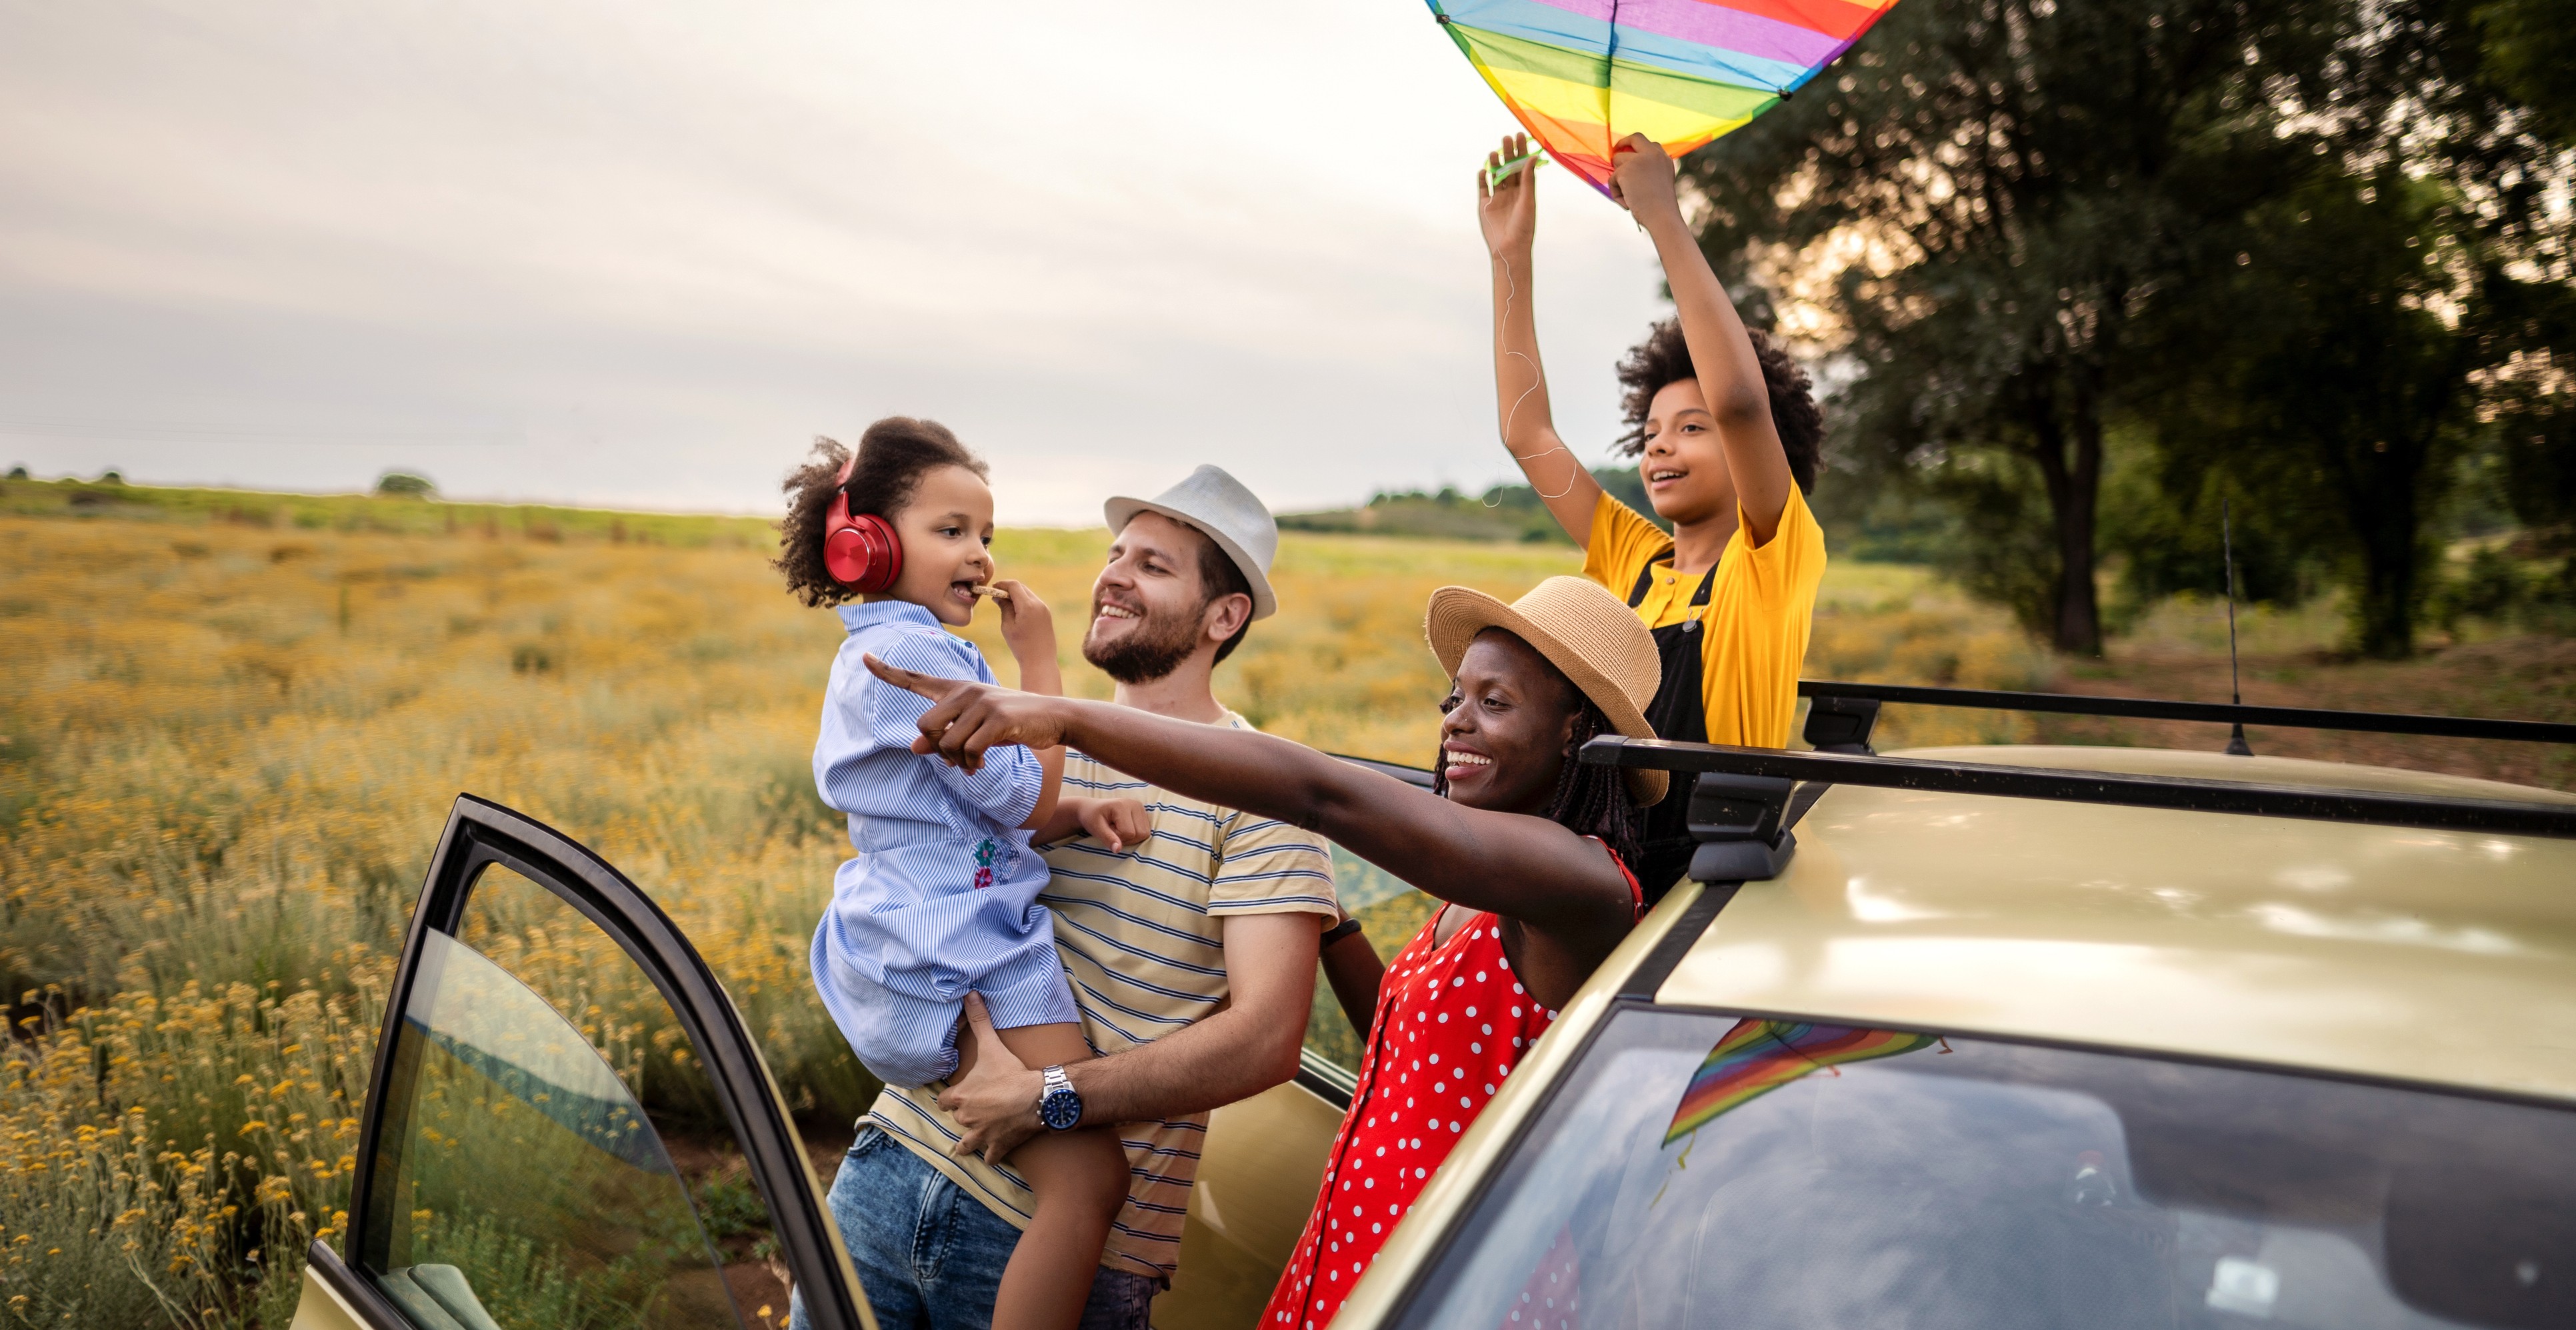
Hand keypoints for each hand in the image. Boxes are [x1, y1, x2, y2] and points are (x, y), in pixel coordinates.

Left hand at [864, 653, 1071, 771]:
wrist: (1052, 717)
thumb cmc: (1009, 724)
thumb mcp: (974, 729)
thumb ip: (943, 736)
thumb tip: (913, 748)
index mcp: (956, 690)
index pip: (915, 678)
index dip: (886, 671)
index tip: (864, 658)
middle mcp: (966, 691)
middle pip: (925, 726)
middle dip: (937, 749)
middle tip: (956, 759)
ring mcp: (982, 703)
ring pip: (946, 744)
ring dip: (958, 762)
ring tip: (973, 763)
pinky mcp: (998, 719)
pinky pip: (969, 751)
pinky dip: (973, 763)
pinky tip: (983, 763)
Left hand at [938, 994, 1042, 1164]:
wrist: (1036, 1098)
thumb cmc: (1011, 1073)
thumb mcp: (992, 1045)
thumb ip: (980, 1021)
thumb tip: (970, 994)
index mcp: (961, 1097)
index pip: (943, 1100)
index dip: (951, 1097)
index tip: (958, 1094)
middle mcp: (966, 1118)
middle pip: (957, 1120)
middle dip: (964, 1116)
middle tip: (975, 1109)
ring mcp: (981, 1135)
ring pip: (966, 1145)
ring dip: (969, 1142)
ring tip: (975, 1138)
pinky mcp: (998, 1145)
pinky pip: (990, 1156)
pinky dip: (992, 1155)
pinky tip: (994, 1152)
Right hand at [991, 578, 1053, 663]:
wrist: (1040, 661)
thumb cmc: (1021, 646)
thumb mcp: (1008, 626)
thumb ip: (1004, 608)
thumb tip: (999, 597)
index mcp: (1028, 606)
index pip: (1014, 585)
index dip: (1002, 584)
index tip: (993, 588)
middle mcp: (1038, 604)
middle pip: (1022, 588)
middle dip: (1008, 589)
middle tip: (996, 596)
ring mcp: (1044, 609)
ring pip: (1028, 594)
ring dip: (1016, 595)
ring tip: (1004, 604)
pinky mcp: (1047, 615)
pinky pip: (1034, 602)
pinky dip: (1024, 602)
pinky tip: (1016, 611)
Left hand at [1079, 797, 1149, 853]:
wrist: (1091, 809)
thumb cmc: (1091, 817)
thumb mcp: (1096, 828)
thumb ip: (1107, 838)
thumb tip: (1118, 850)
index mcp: (1123, 805)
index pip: (1129, 833)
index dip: (1117, 837)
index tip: (1107, 829)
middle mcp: (1135, 804)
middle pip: (1140, 834)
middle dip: (1125, 838)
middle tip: (1112, 830)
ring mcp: (1141, 808)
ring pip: (1145, 834)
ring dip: (1130, 837)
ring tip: (1118, 829)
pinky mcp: (1143, 813)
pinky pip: (1145, 832)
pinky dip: (1135, 835)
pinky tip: (1124, 828)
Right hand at [1477, 132, 1539, 258]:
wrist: (1510, 249)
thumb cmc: (1523, 227)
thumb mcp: (1527, 201)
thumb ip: (1527, 180)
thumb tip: (1531, 157)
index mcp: (1524, 191)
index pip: (1523, 166)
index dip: (1522, 151)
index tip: (1520, 136)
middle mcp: (1511, 193)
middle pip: (1509, 168)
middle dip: (1508, 153)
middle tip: (1506, 138)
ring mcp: (1497, 198)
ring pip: (1495, 176)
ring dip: (1494, 164)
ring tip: (1494, 152)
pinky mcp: (1485, 206)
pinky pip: (1483, 188)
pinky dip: (1482, 178)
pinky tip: (1484, 169)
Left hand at [1607, 132, 1680, 225]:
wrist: (1662, 216)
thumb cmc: (1660, 209)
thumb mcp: (1658, 184)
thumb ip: (1648, 172)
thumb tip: (1624, 171)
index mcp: (1664, 158)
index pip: (1650, 143)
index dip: (1637, 146)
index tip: (1628, 150)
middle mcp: (1653, 154)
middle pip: (1635, 138)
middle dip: (1622, 143)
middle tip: (1614, 153)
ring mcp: (1639, 160)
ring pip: (1617, 161)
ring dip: (1618, 179)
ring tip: (1628, 197)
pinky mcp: (1626, 169)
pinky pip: (1612, 179)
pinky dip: (1615, 192)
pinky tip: (1627, 202)